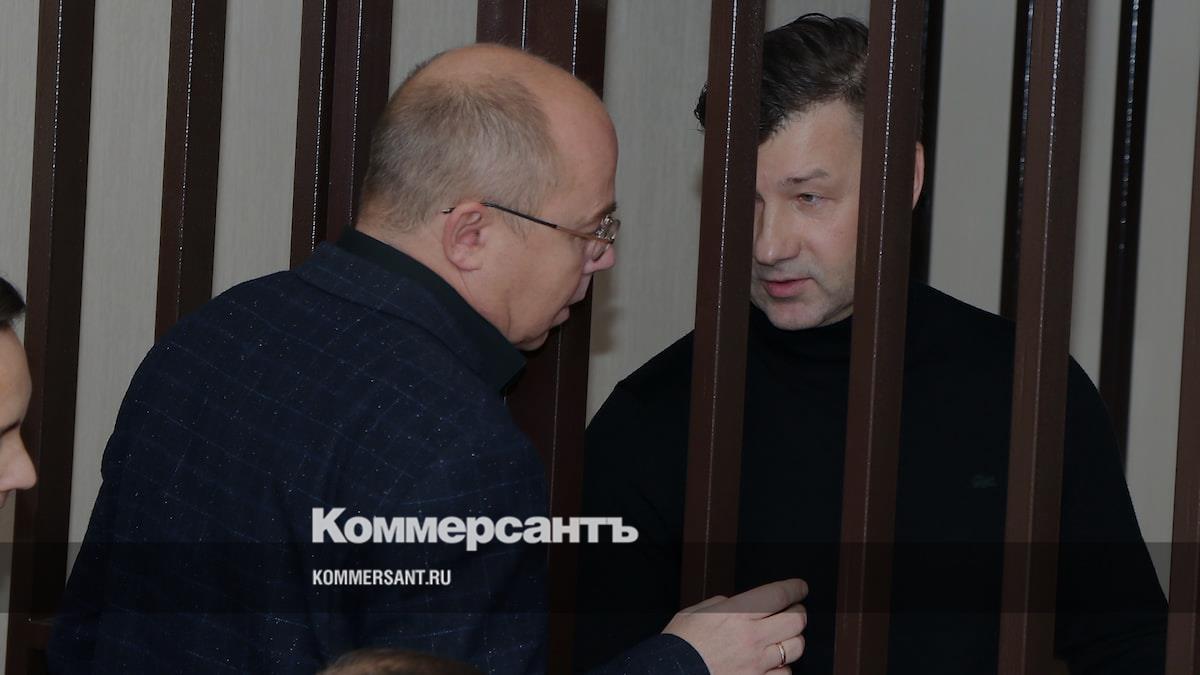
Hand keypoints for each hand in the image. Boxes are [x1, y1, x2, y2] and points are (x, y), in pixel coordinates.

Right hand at [662, 578, 807, 673]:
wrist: (669, 674)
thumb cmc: (679, 646)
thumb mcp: (696, 613)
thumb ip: (722, 605)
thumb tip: (736, 605)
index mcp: (737, 615)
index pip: (778, 595)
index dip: (795, 588)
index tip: (800, 587)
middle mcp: (752, 638)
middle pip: (796, 620)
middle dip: (799, 612)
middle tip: (795, 610)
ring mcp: (757, 664)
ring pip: (795, 647)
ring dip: (793, 639)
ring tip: (784, 637)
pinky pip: (785, 674)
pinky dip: (782, 668)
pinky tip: (772, 663)